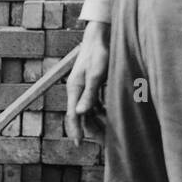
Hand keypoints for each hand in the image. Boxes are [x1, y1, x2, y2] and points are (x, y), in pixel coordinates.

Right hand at [65, 21, 109, 144]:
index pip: (72, 115)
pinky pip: (95, 102)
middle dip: (90, 129)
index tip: (78, 144)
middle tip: (102, 142)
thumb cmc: (98, 54)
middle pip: (80, 115)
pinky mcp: (92, 84)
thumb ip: (89, 95)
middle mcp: (77, 90)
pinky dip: (100, 111)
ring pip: (88, 110)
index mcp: (74, 88)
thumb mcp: (96, 75)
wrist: (100, 37)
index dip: (75, 130)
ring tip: (108, 134)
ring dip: (97, 121)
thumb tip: (79, 113)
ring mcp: (84, 87)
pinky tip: (109, 117)